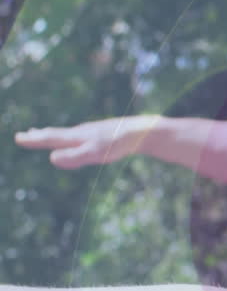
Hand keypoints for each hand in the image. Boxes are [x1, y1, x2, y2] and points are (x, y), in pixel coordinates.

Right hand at [14, 116, 157, 168]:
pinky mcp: (105, 134)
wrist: (144, 132)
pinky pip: (82, 136)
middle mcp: (83, 132)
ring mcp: (94, 132)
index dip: (34, 140)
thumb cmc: (119, 144)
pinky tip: (77, 138)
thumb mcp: (95, 153)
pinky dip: (71, 136)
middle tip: (24, 134)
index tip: (18, 137)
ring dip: (53, 134)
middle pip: (57, 134)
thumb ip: (74, 157)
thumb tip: (51, 158)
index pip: (51, 138)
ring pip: (69, 133)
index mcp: (77, 137)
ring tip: (43, 133)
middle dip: (39, 135)